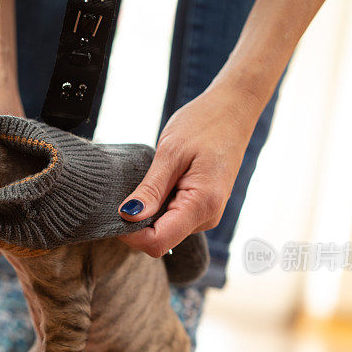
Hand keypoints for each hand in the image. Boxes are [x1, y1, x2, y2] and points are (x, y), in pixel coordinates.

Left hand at [117, 82, 262, 257]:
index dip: (131, 234)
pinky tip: (163, 181)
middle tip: (133, 186)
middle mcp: (208, 217)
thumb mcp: (171, 152)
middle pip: (160, 240)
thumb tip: (128, 217)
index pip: (158, 242)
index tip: (118, 210)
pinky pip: (174, 218)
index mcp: (202, 205)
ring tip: (154, 177)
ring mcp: (207, 214)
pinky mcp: (203, 207)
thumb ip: (150, 189)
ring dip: (150, 212)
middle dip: (139, 223)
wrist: (234, 109)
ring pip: (165, 230)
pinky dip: (160, 205)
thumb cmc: (205, 123)